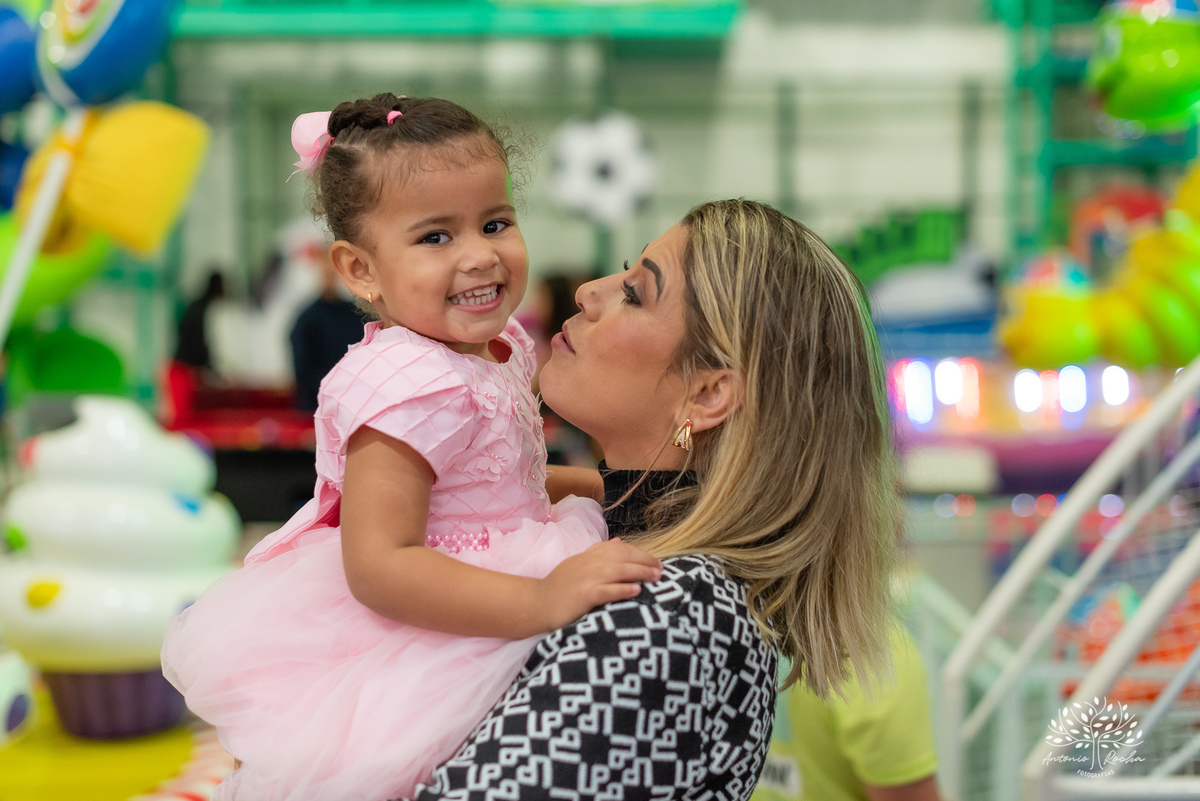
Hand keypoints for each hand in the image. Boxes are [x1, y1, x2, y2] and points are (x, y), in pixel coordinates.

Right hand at [536, 538, 661, 630]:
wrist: (536, 603)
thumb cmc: (559, 588)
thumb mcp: (578, 564)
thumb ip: (598, 553)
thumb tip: (619, 542)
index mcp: (588, 555)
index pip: (618, 548)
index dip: (639, 552)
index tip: (653, 560)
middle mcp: (589, 563)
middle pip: (623, 556)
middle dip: (645, 561)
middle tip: (661, 569)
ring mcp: (586, 578)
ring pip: (619, 570)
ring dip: (640, 572)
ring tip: (656, 577)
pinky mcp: (584, 595)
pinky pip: (607, 590)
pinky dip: (623, 589)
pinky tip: (637, 591)